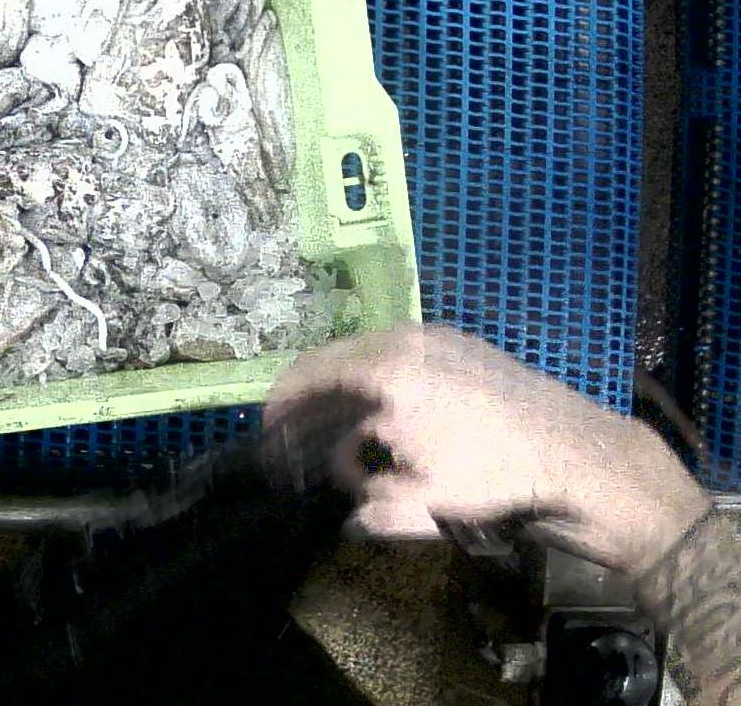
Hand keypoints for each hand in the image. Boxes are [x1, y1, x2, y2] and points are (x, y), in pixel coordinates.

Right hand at [264, 324, 709, 573]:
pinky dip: (386, 390)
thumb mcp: (420, 503)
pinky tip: (397, 429)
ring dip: (352, 402)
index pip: (306, 376)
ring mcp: (438, 338)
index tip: (270, 436)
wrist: (581, 458)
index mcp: (383, 371)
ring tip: (359, 450)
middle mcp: (404, 341)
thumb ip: (369, 507)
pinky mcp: (465, 347)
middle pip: (334, 363)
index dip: (280, 408)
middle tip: (306, 444)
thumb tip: (351, 514)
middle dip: (315, 405)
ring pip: (369, 362)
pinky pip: (404, 361)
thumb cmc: (495, 479)